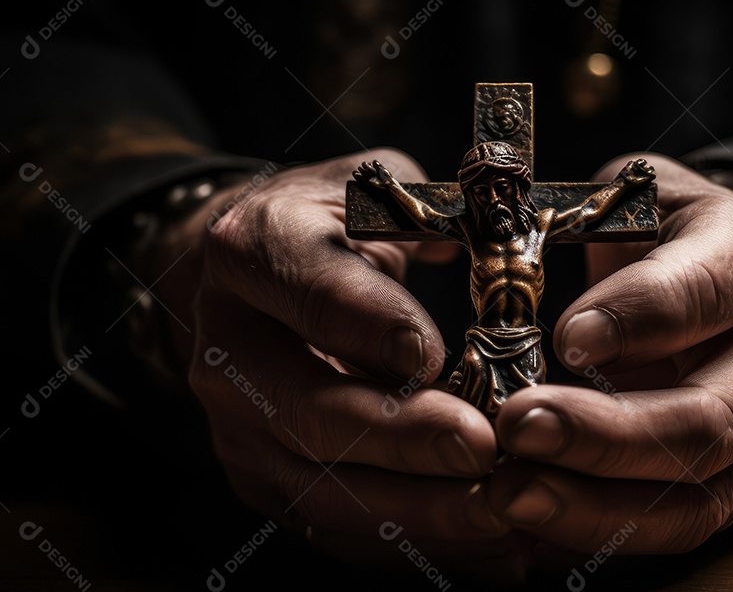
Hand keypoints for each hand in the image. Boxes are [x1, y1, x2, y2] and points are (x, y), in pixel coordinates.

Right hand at [148, 148, 519, 574]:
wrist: (253, 281)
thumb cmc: (332, 227)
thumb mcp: (370, 191)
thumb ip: (427, 213)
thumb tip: (497, 253)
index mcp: (252, 253)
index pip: (307, 291)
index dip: (366, 324)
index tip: (431, 353)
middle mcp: (229, 346)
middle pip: (308, 408)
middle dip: (402, 437)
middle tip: (482, 446)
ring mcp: (239, 424)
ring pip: (323, 486)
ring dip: (419, 507)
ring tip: (503, 507)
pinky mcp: (264, 477)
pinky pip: (337, 526)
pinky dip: (414, 540)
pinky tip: (486, 541)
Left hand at [489, 153, 732, 557]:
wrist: (718, 274)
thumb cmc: (656, 232)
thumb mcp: (627, 202)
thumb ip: (582, 230)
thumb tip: (507, 285)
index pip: (706, 291)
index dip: (639, 318)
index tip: (565, 338)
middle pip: (711, 416)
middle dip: (606, 434)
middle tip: (519, 428)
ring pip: (699, 489)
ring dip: (597, 504)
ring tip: (511, 492)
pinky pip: (680, 524)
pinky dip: (603, 530)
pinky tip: (536, 522)